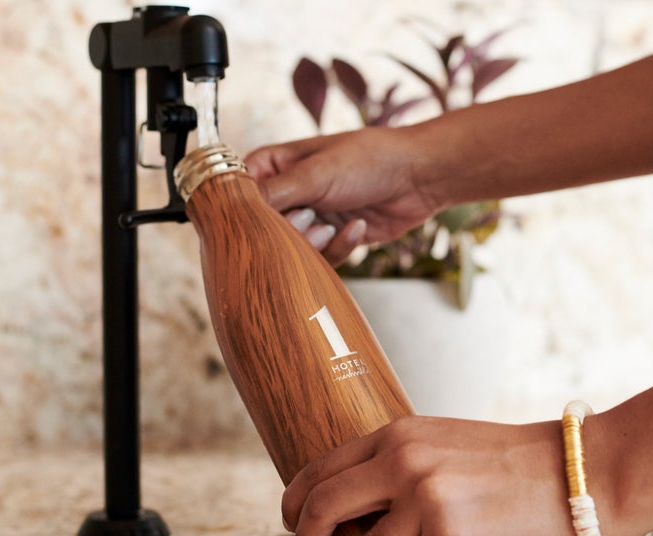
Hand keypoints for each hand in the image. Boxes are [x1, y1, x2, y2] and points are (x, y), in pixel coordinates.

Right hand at [244, 127, 441, 265]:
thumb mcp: (315, 174)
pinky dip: (338, 248)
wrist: (418, 176)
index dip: (245, 213)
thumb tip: (235, 211)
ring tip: (332, 225)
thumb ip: (273, 194)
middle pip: (262, 230)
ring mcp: (310, 218)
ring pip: (290, 250)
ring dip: (314, 245)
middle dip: (288, 233)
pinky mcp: (331, 239)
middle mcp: (287, 193)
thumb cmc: (369, 159)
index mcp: (274, 166)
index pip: (238, 195)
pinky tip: (357, 227)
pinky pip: (320, 259)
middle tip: (309, 220)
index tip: (258, 224)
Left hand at [282, 416, 575, 535]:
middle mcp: (403, 462)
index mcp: (398, 434)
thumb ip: (397, 463)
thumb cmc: (512, 460)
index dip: (295, 501)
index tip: (292, 521)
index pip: (321, 467)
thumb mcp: (443, 443)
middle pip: (321, 508)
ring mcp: (425, 502)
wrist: (573, 472)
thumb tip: (357, 503)